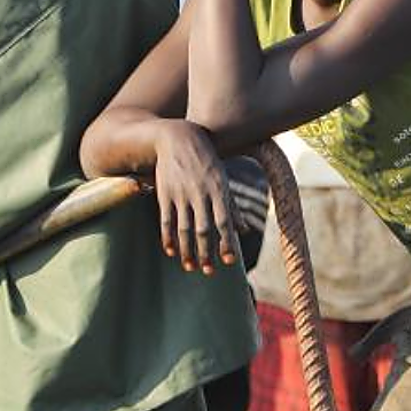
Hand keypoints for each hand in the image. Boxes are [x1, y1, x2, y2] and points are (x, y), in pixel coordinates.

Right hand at [153, 120, 238, 274]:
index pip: (223, 222)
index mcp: (218, 189)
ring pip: (184, 228)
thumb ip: (232, 207)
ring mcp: (180, 193)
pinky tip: (170, 251)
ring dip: (186, 250)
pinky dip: (168, 237)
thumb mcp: (221, 179)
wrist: (177, 137)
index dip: (226, 243)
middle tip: (208, 272)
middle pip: (203, 230)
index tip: (228, 262)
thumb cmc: (205, 160)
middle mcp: (200, 193)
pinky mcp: (164, 193)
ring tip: (189, 267)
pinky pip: (166, 220)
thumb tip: (245, 232)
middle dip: (205, 253)